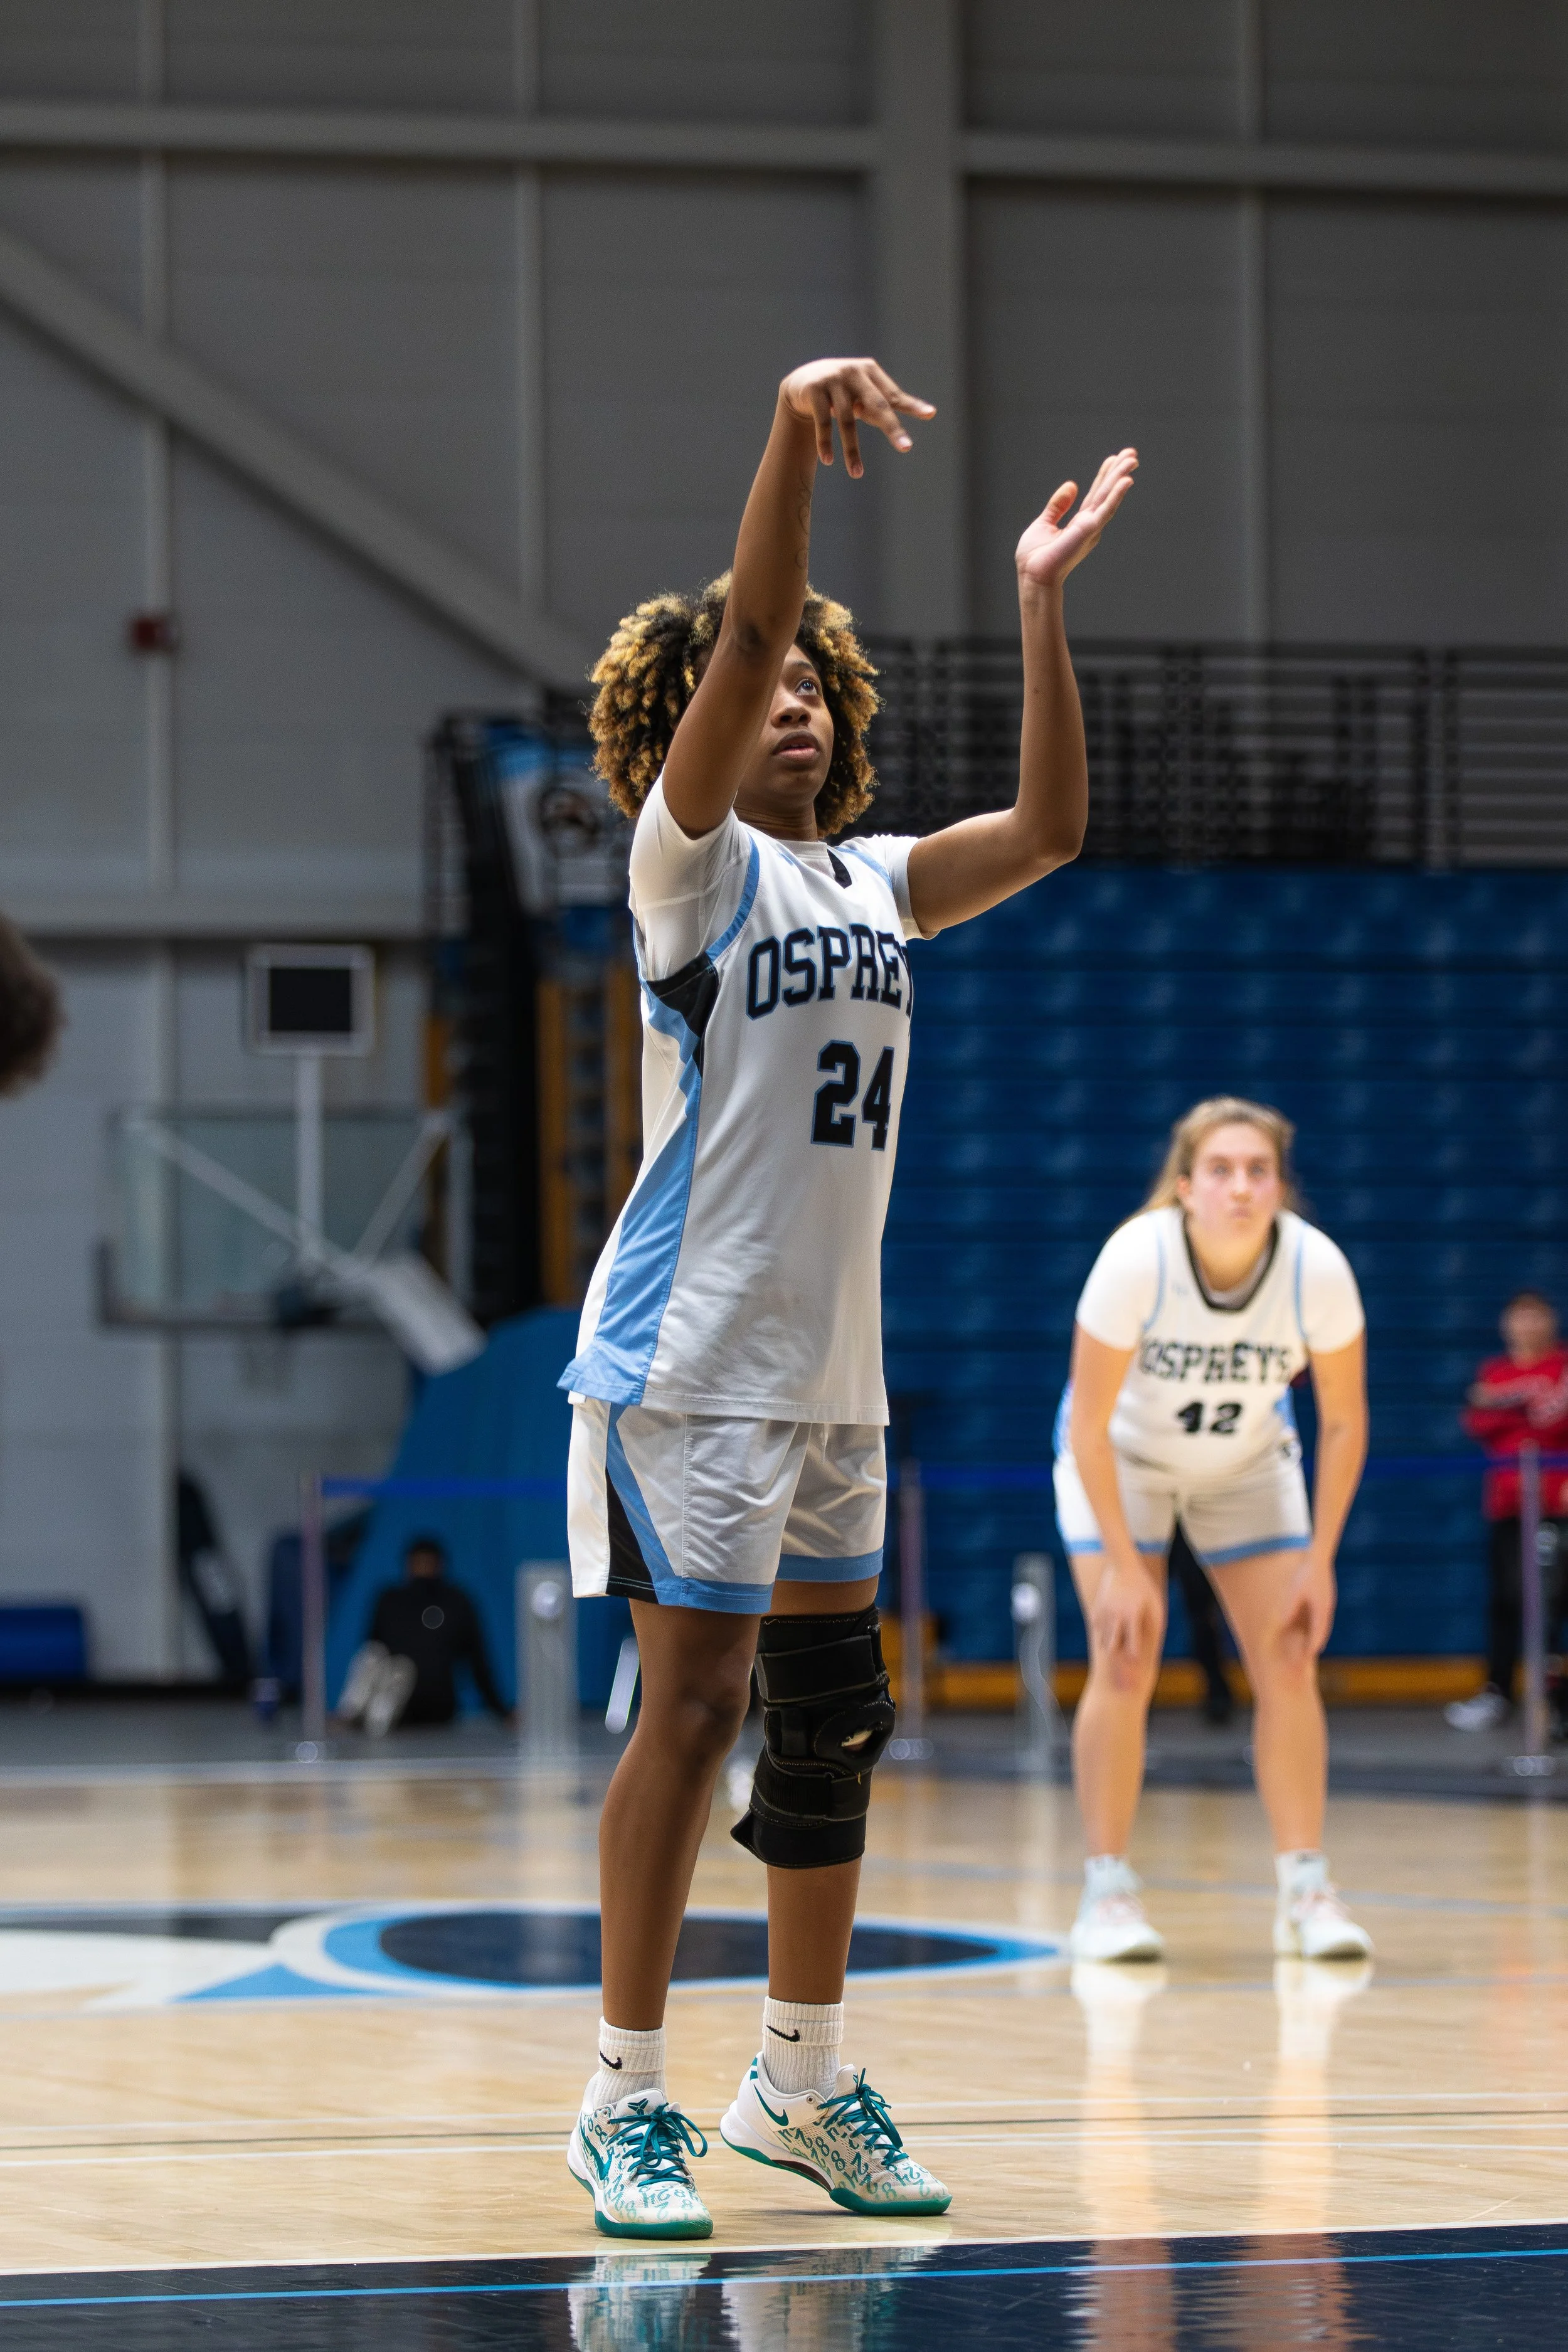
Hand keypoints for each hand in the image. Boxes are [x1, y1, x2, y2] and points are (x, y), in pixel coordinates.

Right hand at [779, 357, 934, 478]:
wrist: (803, 381)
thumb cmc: (844, 391)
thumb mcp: (865, 395)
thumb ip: (890, 404)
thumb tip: (930, 413)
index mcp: (871, 371)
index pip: (893, 395)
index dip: (912, 405)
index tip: (930, 414)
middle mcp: (854, 372)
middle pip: (877, 405)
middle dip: (892, 428)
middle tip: (907, 448)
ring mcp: (833, 379)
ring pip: (847, 420)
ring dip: (852, 450)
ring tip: (857, 474)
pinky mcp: (814, 390)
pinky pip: (823, 421)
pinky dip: (825, 442)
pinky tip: (828, 460)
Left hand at [1016, 447, 1137, 588]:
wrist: (1033, 575)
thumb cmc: (1035, 558)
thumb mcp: (1044, 524)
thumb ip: (1058, 505)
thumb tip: (1072, 485)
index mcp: (1079, 524)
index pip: (1094, 494)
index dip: (1104, 476)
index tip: (1114, 459)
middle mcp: (1089, 525)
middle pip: (1105, 492)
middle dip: (1118, 472)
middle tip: (1132, 453)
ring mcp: (1090, 527)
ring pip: (1108, 497)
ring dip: (1121, 477)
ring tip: (1132, 459)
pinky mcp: (1089, 530)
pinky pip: (1106, 509)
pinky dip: (1116, 495)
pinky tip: (1126, 481)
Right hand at [1090, 1558, 1159, 1665]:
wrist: (1123, 1566)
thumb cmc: (1143, 1586)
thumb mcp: (1154, 1603)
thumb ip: (1154, 1622)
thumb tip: (1153, 1640)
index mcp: (1132, 1615)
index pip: (1132, 1643)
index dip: (1134, 1654)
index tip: (1135, 1659)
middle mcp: (1116, 1615)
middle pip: (1112, 1645)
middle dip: (1117, 1652)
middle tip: (1123, 1654)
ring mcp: (1104, 1610)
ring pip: (1102, 1637)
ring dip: (1109, 1641)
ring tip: (1117, 1641)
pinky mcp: (1097, 1606)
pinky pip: (1096, 1625)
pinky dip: (1102, 1629)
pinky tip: (1109, 1627)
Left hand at [1279, 1549, 1335, 1661]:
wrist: (1318, 1558)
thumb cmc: (1305, 1574)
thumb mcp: (1294, 1591)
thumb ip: (1289, 1607)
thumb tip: (1283, 1622)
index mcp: (1321, 1609)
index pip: (1317, 1632)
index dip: (1313, 1644)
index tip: (1309, 1655)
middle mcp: (1327, 1608)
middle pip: (1323, 1630)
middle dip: (1318, 1642)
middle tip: (1311, 1654)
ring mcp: (1329, 1603)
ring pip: (1324, 1624)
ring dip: (1319, 1634)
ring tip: (1313, 1644)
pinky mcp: (1327, 1598)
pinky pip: (1323, 1616)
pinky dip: (1319, 1625)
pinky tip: (1314, 1625)